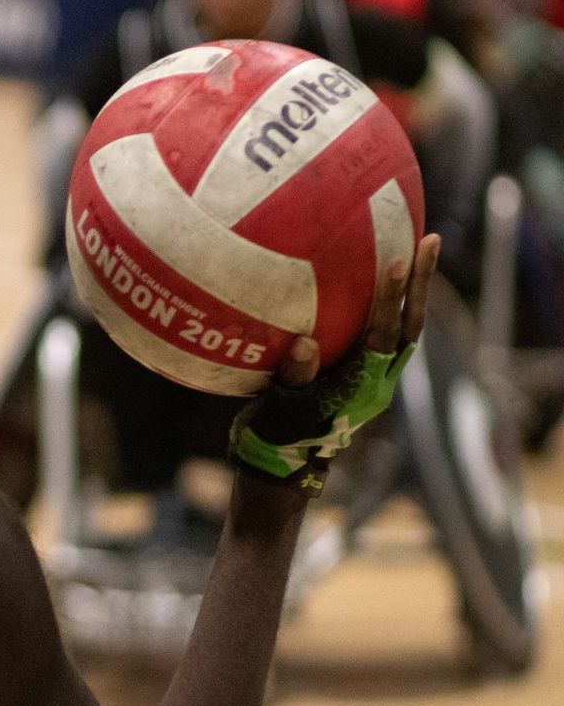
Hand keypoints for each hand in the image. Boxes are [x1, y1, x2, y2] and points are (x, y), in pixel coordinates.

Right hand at [230, 234, 438, 495]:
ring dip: (414, 290)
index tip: (397, 262)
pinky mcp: (364, 373)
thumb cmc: (277, 437)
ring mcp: (375, 376)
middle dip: (421, 284)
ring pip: (404, 328)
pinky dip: (391, 303)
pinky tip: (380, 275)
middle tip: (428, 240)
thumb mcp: (279, 409)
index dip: (392, 300)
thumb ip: (293, 378)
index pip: (384, 336)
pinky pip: (385, 331)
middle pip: (409, 326)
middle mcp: (378, 379)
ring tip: (418, 246)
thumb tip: (304, 342)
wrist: (284, 464)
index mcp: (362, 386)